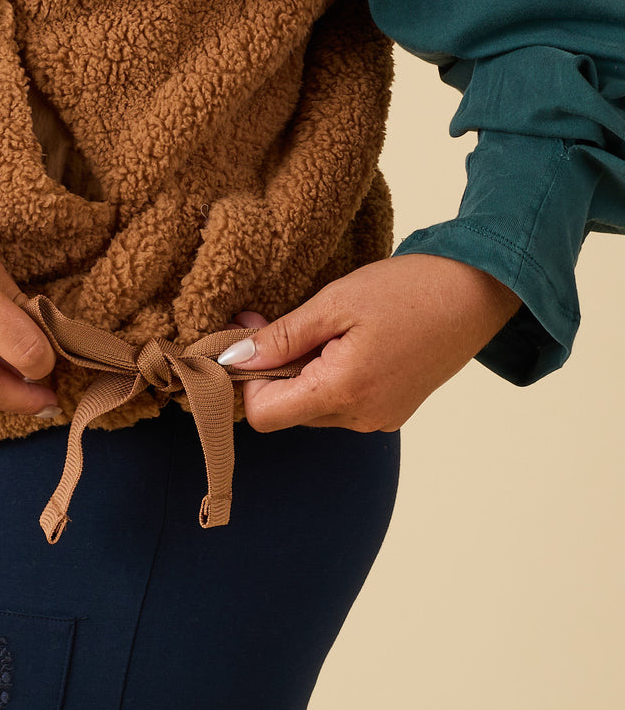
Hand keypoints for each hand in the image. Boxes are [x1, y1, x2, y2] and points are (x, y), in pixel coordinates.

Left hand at [220, 254, 522, 432]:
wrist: (477, 293)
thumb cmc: (407, 291)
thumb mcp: (334, 303)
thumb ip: (281, 337)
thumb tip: (234, 359)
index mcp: (344, 392)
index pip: (264, 416)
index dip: (247, 379)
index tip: (249, 338)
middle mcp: (361, 418)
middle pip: (286, 412)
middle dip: (272, 370)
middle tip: (276, 319)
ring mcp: (380, 419)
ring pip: (312, 408)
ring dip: (301, 372)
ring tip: (321, 328)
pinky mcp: (393, 410)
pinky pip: (341, 404)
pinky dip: (328, 376)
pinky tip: (343, 341)